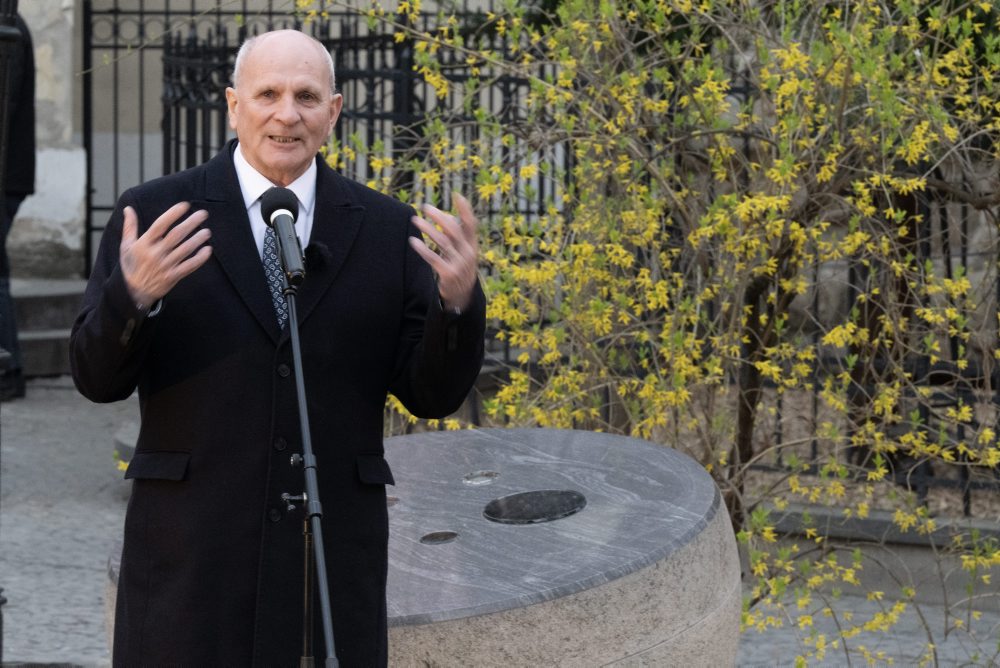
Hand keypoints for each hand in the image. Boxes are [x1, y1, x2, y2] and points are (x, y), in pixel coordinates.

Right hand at [120, 202, 212, 305]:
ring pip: (185, 250)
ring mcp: (165, 265)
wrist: (134, 292)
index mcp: (144, 244)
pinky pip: (189, 266)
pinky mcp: (173, 276)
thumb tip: (128, 208)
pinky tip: (208, 250)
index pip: (160, 225)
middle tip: (203, 214)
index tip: (185, 205)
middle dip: (191, 223)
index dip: (173, 214)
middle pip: (176, 235)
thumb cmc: (131, 266)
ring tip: (207, 231)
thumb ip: (129, 227)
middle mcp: (156, 253)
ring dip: (198, 239)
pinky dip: (199, 258)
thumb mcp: (126, 246)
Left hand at [409, 193, 478, 311]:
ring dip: (427, 229)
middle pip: (454, 230)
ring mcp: (458, 264)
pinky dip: (422, 249)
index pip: (470, 224)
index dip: (465, 210)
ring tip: (415, 220)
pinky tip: (413, 241)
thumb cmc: (460, 268)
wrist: (462, 296)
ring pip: (442, 242)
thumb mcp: (463, 252)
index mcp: (472, 245)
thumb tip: (448, 216)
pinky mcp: (447, 274)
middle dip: (439, 216)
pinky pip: (433, 258)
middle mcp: (468, 253)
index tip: (457, 195)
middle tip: (425, 207)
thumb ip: (456, 235)